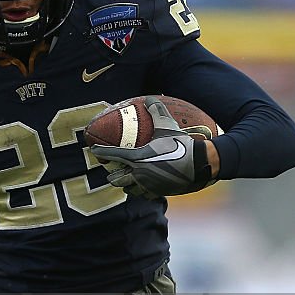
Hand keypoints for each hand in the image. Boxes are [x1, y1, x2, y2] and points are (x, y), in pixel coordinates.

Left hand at [89, 96, 213, 198]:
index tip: (94, 150)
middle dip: (112, 174)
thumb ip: (157, 112)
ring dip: (126, 184)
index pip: (111, 155)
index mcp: (136, 158)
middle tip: (113, 168)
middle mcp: (138, 174)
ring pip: (128, 189)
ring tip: (127, 179)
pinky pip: (144, 195)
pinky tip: (144, 187)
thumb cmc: (182, 144)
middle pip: (115, 178)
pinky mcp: (158, 193)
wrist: (201, 164)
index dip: (100, 152)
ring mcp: (147, 186)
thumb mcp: (168, 126)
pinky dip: (141, 192)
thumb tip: (150, 98)